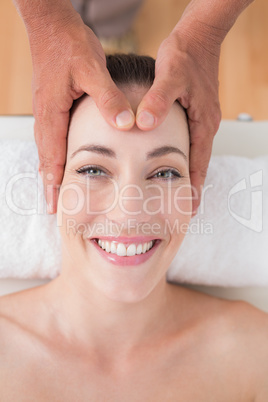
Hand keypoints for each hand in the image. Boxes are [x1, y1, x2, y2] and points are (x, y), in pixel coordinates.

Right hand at [29, 13, 134, 212]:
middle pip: (46, 158)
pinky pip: (50, 138)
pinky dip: (53, 156)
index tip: (56, 203)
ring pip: (47, 150)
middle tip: (54, 207)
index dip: (54, 181)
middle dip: (49, 184)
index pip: (52, 156)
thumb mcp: (92, 69)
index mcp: (52, 113)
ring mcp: (46, 111)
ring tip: (56, 191)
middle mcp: (45, 116)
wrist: (52, 25)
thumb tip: (125, 124)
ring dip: (51, 172)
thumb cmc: (69, 45)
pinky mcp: (51, 106)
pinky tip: (61, 161)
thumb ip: (108, 98)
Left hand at [136, 28, 221, 215]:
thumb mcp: (170, 75)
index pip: (200, 162)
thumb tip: (143, 124)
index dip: (194, 186)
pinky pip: (190, 140)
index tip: (190, 207)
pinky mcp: (194, 111)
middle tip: (182, 208)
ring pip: (195, 153)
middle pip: (199, 162)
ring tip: (176, 192)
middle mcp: (205, 124)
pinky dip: (184, 155)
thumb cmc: (186, 54)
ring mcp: (201, 118)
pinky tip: (172, 161)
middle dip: (192, 186)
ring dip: (188, 172)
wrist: (197, 36)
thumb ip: (157, 101)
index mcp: (203, 122)